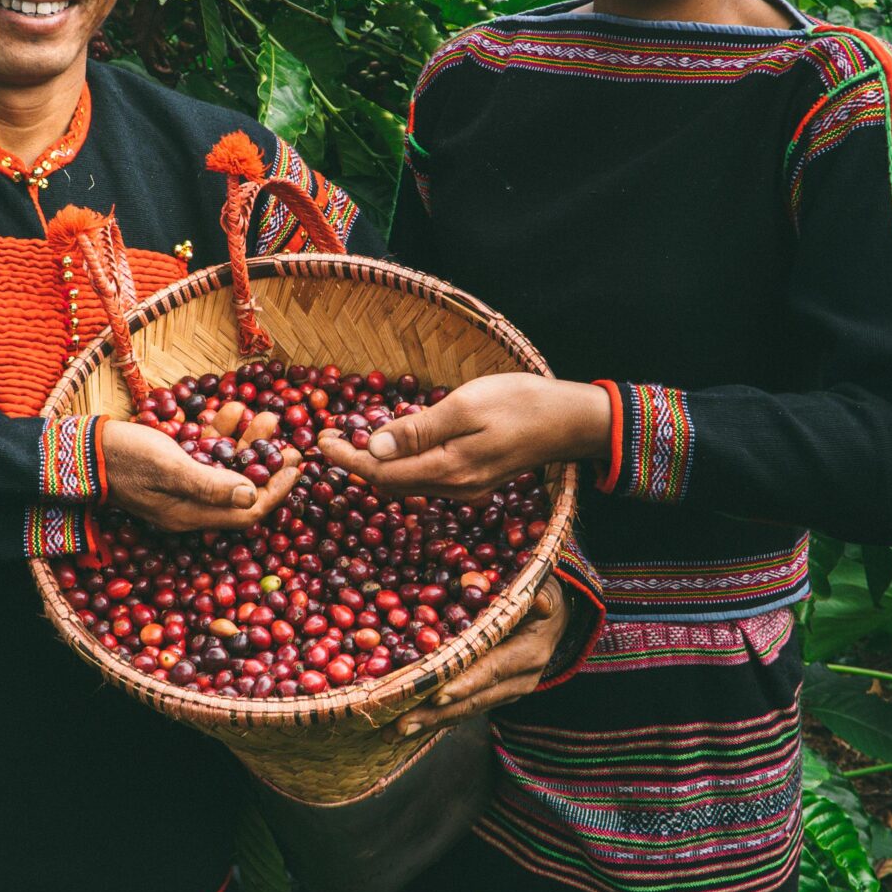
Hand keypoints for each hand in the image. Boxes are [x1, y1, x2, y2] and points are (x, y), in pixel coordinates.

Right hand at [99, 419, 302, 533]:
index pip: (247, 512)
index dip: (275, 492)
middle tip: (291, 444)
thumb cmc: (125, 457)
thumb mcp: (171, 469)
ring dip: (247, 442)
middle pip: (241, 489)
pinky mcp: (172, 463)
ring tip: (266, 415)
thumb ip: (211, 485)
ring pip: (226, 466)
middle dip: (268, 465)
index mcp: (192, 514)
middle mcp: (190, 504)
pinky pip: (205, 451)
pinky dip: (220, 431)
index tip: (296, 467)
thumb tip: (251, 496)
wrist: (82, 446)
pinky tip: (231, 408)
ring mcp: (181, 484)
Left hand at [315, 373, 610, 499]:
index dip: (347, 459)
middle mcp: (453, 488)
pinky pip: (425, 477)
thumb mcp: (465, 406)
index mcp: (448, 470)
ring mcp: (465, 488)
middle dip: (355, 463)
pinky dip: (401, 464)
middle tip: (328, 438)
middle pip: (390, 482)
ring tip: (351, 441)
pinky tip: (393, 447)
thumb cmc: (521, 403)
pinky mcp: (474, 480)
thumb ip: (418, 429)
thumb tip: (373, 447)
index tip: (321, 440)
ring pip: (407, 483)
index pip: (382, 473)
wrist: (570, 420)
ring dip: (376, 465)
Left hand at [399, 576, 569, 734]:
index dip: (464, 683)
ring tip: (393, 732)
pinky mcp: (494, 696)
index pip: (492, 670)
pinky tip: (408, 725)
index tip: (435, 694)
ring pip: (465, 711)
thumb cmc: (544, 595)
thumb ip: (539, 596)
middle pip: (472, 701)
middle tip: (400, 724)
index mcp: (528, 654)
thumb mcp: (545, 590)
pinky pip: (464, 709)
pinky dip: (435, 718)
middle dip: (435, 714)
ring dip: (429, 723)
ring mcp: (507, 693)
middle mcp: (519, 680)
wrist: (559, 621)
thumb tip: (538, 599)